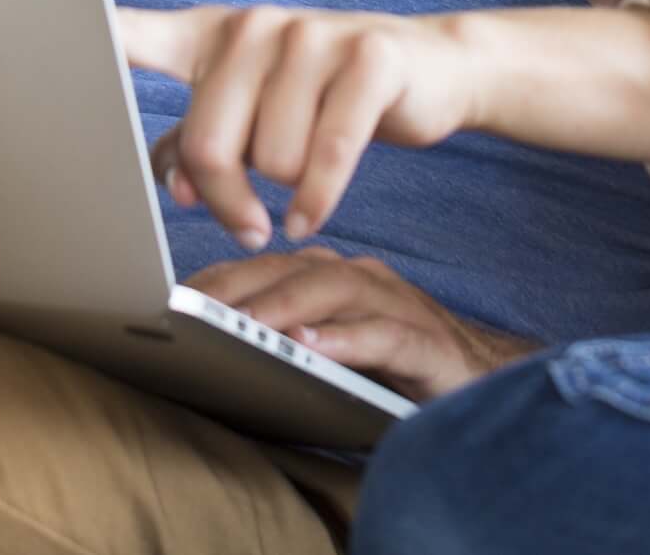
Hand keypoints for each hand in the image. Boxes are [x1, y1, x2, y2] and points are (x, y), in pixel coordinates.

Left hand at [118, 5, 477, 248]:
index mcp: (213, 37)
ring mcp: (314, 37)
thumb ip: (198, 143)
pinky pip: (326, 156)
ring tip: (295, 192)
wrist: (429, 67)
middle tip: (243, 222)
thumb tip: (164, 186)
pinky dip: (318, 198)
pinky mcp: (369, 59)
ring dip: (281, 195)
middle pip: (206, 142)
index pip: (135, 34)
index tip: (26, 30)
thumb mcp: (254, 110)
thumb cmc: (321, 97)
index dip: (86, 42)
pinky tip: (311, 214)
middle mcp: (256, 26)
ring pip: (269, 157)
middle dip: (223, 198)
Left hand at [186, 246, 536, 400]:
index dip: (219, 280)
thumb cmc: (389, 368)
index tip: (171, 300)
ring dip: (285, 308)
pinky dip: (346, 340)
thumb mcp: (326, 349)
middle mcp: (362, 279)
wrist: (478, 380)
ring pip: (334, 291)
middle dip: (240, 289)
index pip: (266, 267)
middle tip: (193, 313)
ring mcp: (395, 305)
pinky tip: (314, 349)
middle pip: (294, 270)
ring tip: (245, 328)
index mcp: (333, 276)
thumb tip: (205, 348)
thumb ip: (281, 337)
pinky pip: (383, 335)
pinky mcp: (425, 342)